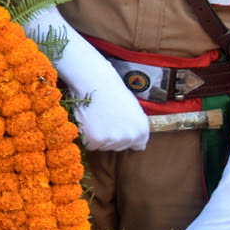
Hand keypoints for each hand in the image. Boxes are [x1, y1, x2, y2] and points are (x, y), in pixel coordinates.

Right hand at [24, 6, 149, 152]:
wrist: (94, 81)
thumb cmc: (112, 92)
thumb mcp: (133, 110)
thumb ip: (136, 128)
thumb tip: (139, 148)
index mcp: (143, 129)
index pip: (137, 145)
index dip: (125, 134)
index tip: (118, 123)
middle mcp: (131, 137)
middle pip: (118, 147)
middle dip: (111, 136)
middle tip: (105, 116)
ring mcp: (113, 140)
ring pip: (103, 146)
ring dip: (98, 135)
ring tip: (97, 116)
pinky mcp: (96, 140)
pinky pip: (90, 145)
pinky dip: (86, 135)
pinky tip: (89, 120)